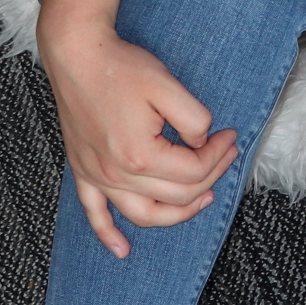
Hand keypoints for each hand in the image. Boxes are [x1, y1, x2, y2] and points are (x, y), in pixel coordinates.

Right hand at [37, 5, 236, 259]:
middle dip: (210, 176)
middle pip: (176, 195)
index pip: (193, 171)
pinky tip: (122, 250)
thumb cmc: (120, 67)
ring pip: (143, 214)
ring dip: (176, 215)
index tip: (229, 135)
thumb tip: (201, 144)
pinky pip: (94, 213)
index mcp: (140, 154)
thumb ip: (194, 120)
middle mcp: (116, 173)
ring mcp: (97, 175)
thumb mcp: (168, 85)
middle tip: (224, 154)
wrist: (76, 54)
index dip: (219, 155)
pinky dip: (108, 234)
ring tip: (201, 201)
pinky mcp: (82, 170)